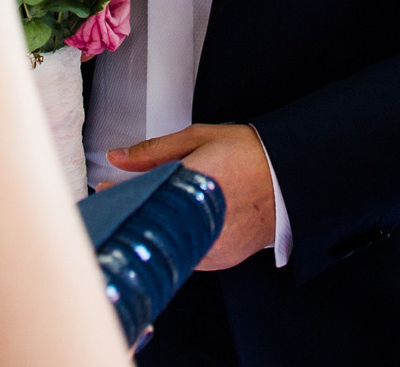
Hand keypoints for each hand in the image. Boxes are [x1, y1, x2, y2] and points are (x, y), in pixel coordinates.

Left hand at [107, 123, 275, 270]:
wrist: (292, 178)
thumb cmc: (249, 155)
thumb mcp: (199, 140)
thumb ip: (154, 151)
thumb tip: (117, 158)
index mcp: (194, 184)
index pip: (140, 197)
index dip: (118, 195)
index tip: (107, 190)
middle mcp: (204, 220)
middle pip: (150, 227)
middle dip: (136, 214)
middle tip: (130, 200)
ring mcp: (213, 245)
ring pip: (168, 245)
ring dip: (158, 230)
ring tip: (163, 208)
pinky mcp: (221, 260)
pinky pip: (188, 256)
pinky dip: (181, 241)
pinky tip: (185, 223)